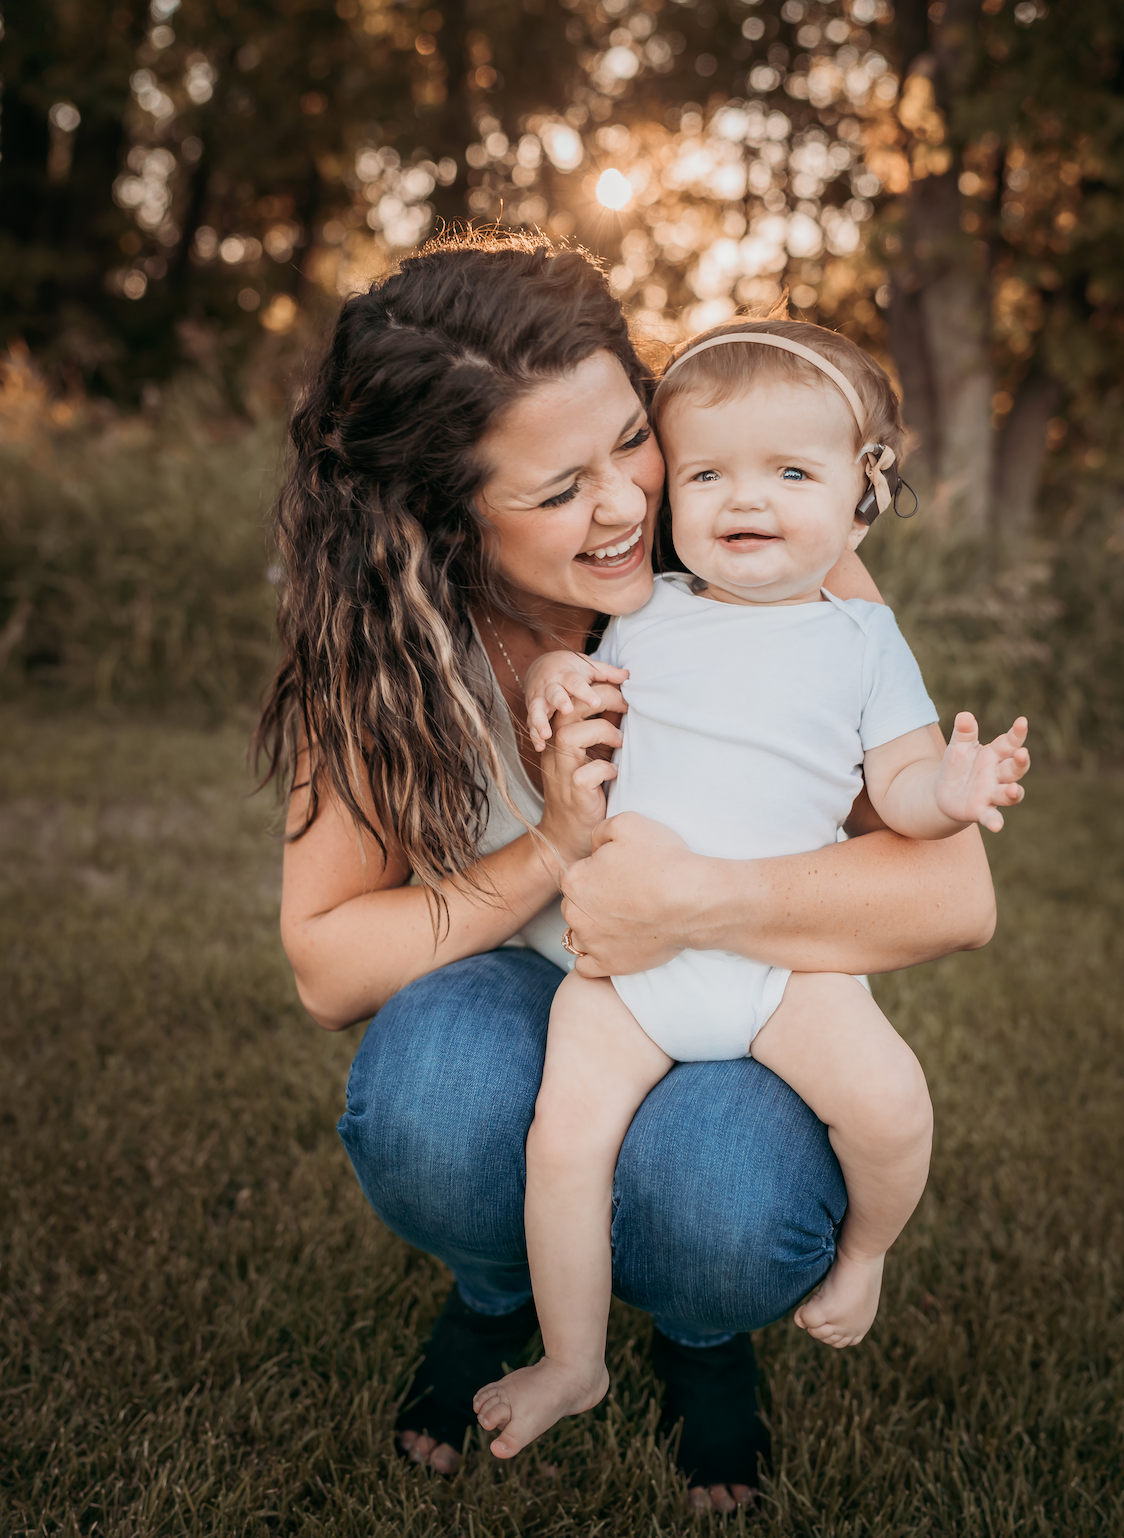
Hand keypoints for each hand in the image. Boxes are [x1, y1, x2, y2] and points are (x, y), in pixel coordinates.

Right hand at [525, 651, 628, 752]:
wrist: (542, 667)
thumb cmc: (572, 670)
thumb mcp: (588, 667)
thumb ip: (607, 673)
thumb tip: (626, 676)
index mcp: (567, 676)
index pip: (576, 682)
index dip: (584, 692)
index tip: (595, 702)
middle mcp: (551, 687)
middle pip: (555, 693)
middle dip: (560, 701)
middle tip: (567, 710)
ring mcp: (540, 700)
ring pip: (537, 709)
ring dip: (541, 721)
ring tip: (547, 734)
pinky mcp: (534, 711)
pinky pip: (531, 723)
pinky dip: (534, 735)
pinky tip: (540, 746)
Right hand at [536, 685, 626, 872]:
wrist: (567, 835)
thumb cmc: (587, 791)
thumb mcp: (594, 753)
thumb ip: (602, 730)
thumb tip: (625, 703)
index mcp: (561, 736)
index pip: (572, 699)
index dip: (598, 688)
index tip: (624, 691)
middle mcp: (556, 750)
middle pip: (568, 709)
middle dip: (600, 698)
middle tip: (626, 706)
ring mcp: (562, 771)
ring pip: (570, 736)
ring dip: (601, 731)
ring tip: (619, 742)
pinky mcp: (573, 793)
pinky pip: (585, 774)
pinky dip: (605, 769)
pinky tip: (614, 774)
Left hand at [560, 812, 702, 976]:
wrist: (692, 901)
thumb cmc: (662, 861)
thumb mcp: (626, 823)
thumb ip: (599, 831)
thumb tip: (593, 846)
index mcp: (575, 880)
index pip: (576, 875)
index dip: (597, 871)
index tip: (620, 873)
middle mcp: (575, 914)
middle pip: (574, 905)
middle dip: (592, 900)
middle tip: (624, 896)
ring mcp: (592, 943)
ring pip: (578, 935)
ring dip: (592, 929)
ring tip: (620, 922)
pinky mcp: (609, 965)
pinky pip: (585, 966)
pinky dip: (594, 958)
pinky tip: (610, 946)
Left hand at [935, 713, 1029, 832]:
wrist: (944, 793)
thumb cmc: (957, 765)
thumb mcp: (958, 746)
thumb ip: (963, 732)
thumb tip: (964, 715)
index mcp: (994, 755)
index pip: (1009, 743)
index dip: (1017, 733)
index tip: (1022, 722)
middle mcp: (998, 775)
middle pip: (1014, 769)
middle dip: (1020, 762)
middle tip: (1021, 753)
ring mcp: (992, 794)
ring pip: (1009, 794)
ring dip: (1014, 792)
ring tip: (1014, 789)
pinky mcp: (982, 811)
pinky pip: (992, 817)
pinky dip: (995, 821)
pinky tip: (997, 826)